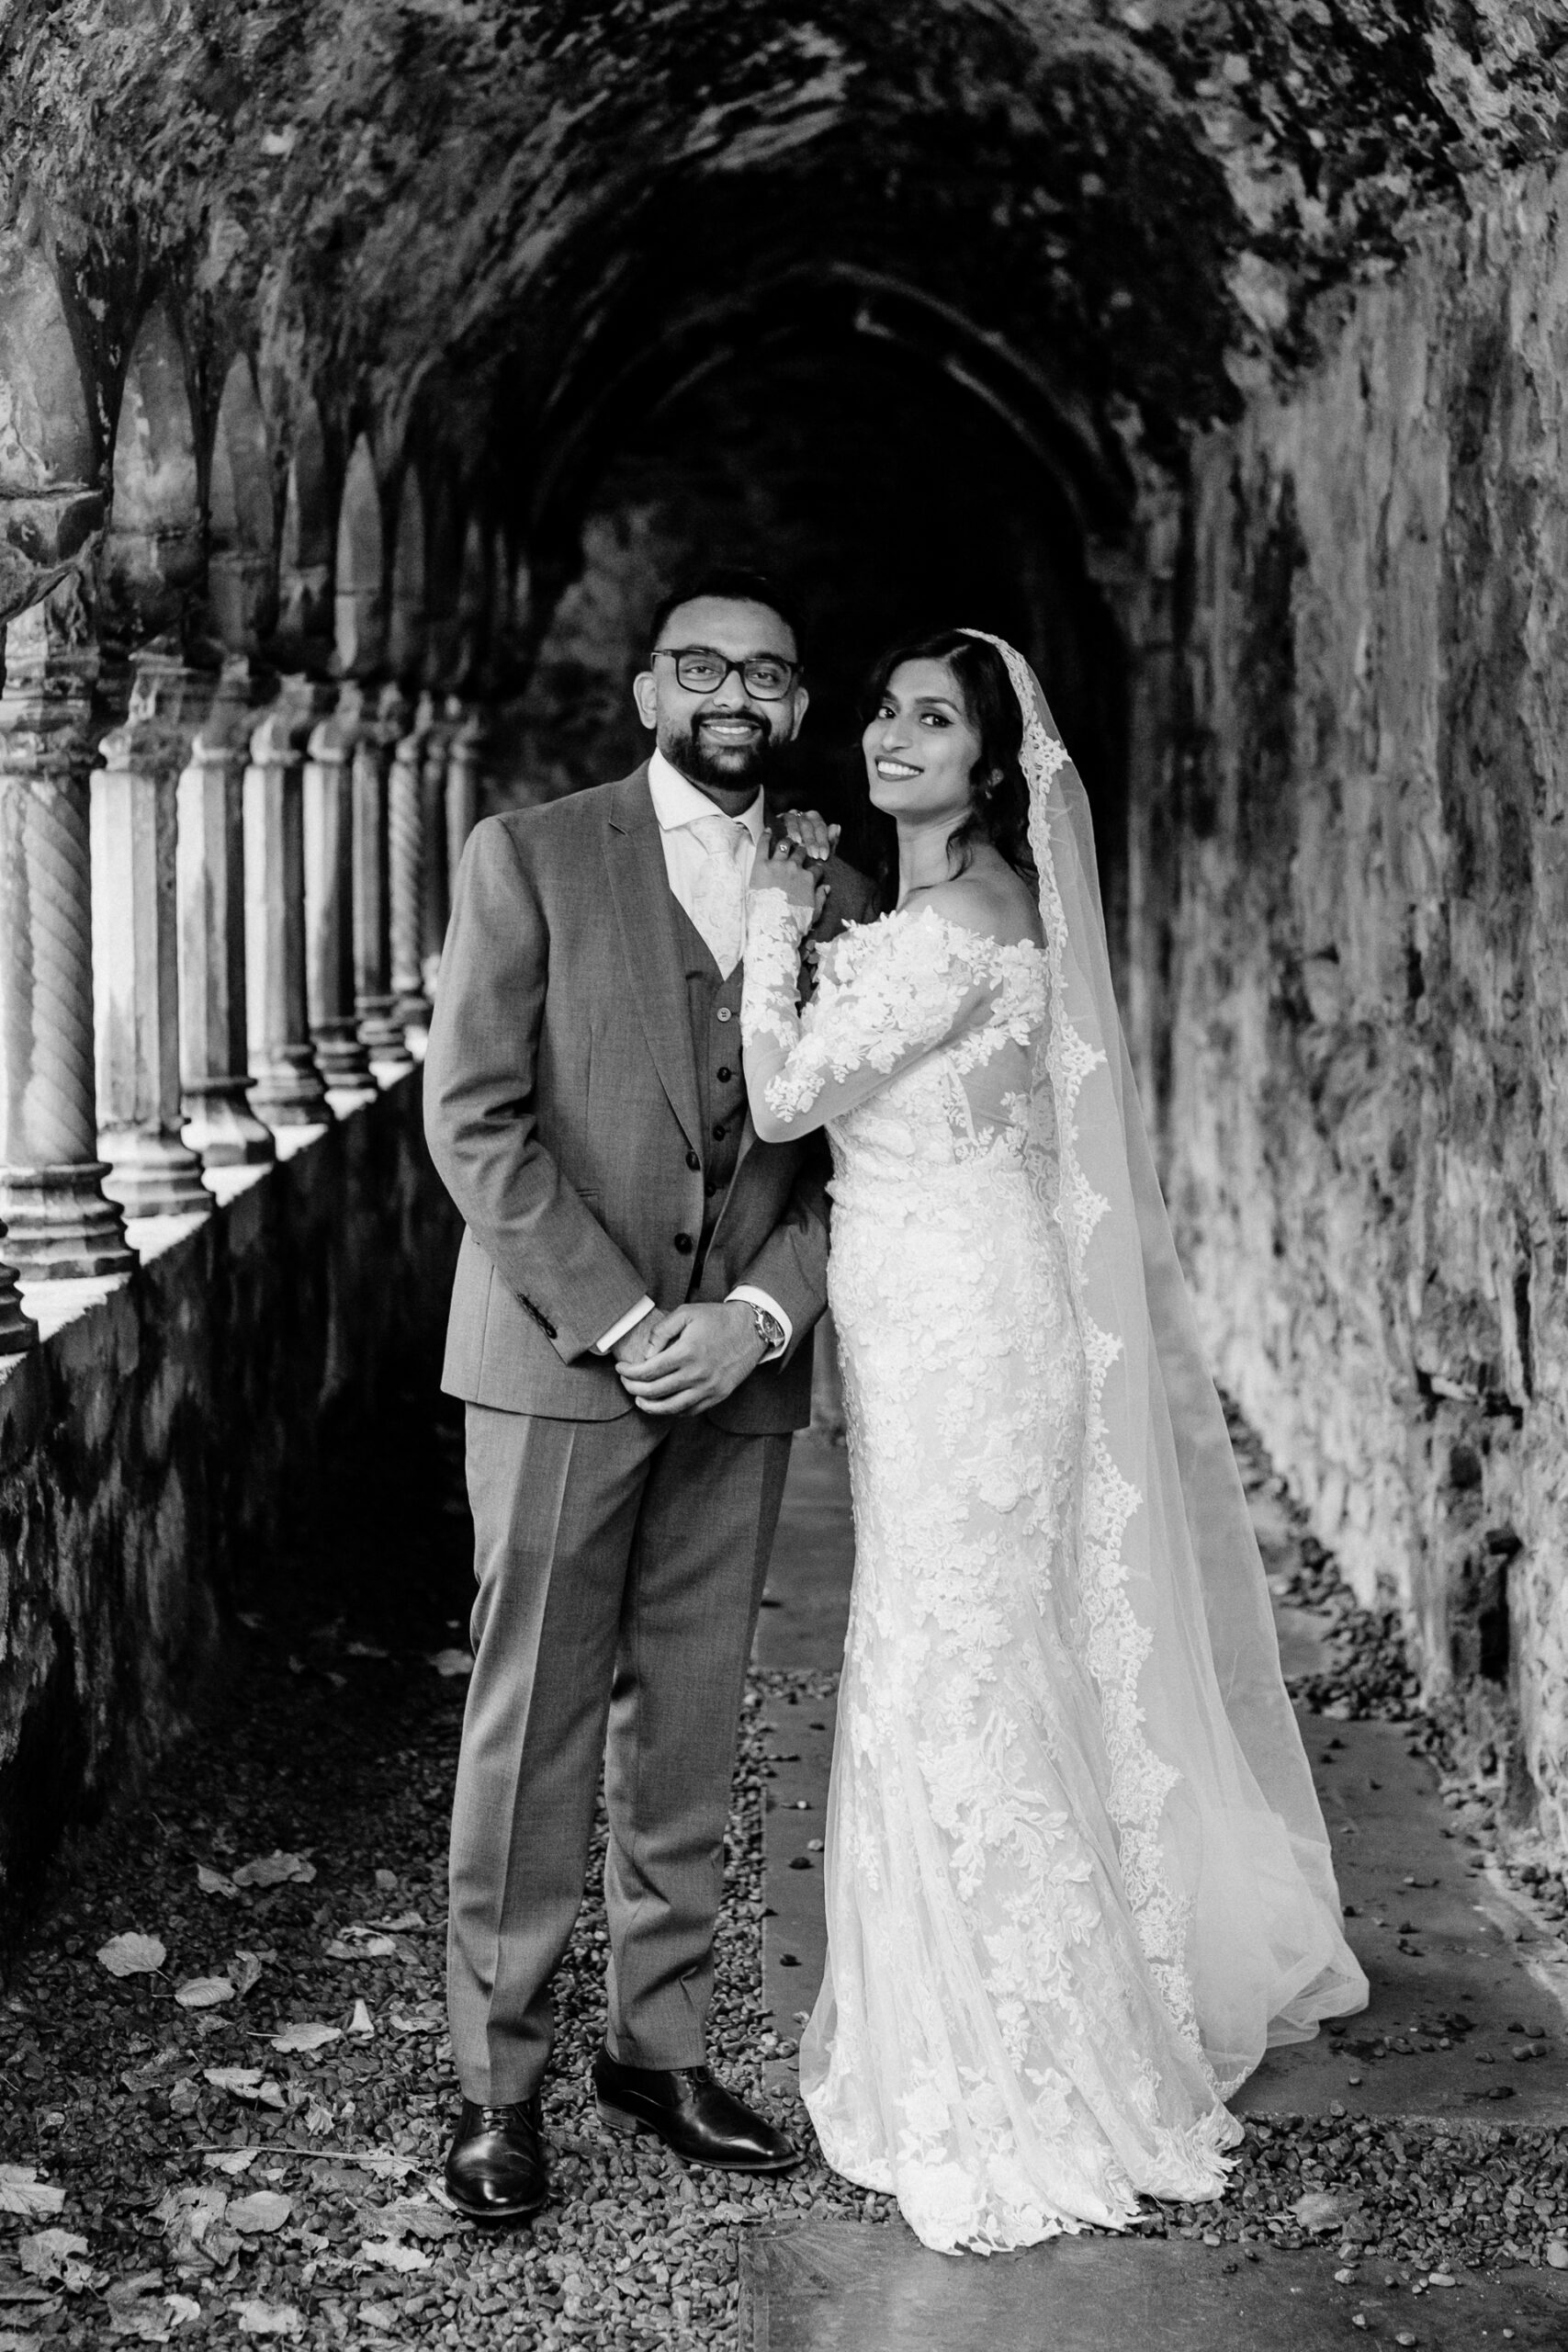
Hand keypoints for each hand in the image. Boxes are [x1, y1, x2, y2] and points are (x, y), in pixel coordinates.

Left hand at [616, 1302, 764, 1415]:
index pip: (648, 1371)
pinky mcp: (718, 1396)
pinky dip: (672, 1411)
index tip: (621, 1369)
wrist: (752, 1329)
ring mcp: (709, 1388)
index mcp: (687, 1352)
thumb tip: (646, 1353)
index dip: (629, 1372)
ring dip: (650, 1406)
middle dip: (633, 1388)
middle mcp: (697, 1374)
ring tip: (639, 1399)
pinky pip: (690, 1411)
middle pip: (655, 1391)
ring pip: (671, 1407)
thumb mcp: (687, 1313)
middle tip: (625, 1382)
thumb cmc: (718, 1319)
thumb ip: (662, 1331)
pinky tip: (663, 1404)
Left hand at [750, 830, 823, 925]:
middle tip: (799, 851)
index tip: (813, 872)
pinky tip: (767, 830)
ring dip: (787, 841)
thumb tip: (826, 887)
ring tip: (786, 840)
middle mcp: (795, 868)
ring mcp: (778, 864)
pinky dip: (765, 836)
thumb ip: (821, 898)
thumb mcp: (814, 913)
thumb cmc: (794, 923)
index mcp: (809, 879)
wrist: (774, 927)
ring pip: (785, 845)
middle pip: (801, 853)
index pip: (816, 869)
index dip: (815, 870)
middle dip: (802, 851)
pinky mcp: (762, 865)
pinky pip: (764, 845)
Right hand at [779, 808, 840, 865]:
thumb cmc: (802, 856)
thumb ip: (830, 841)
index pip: (822, 829)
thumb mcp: (818, 852)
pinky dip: (792, 829)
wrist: (782, 861)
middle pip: (812, 825)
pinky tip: (794, 840)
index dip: (824, 843)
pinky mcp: (782, 817)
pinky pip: (789, 820)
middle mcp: (806, 816)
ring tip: (804, 848)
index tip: (824, 856)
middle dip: (814, 842)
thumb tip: (837, 826)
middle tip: (814, 856)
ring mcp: (794, 815)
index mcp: (817, 822)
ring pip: (801, 822)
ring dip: (804, 836)